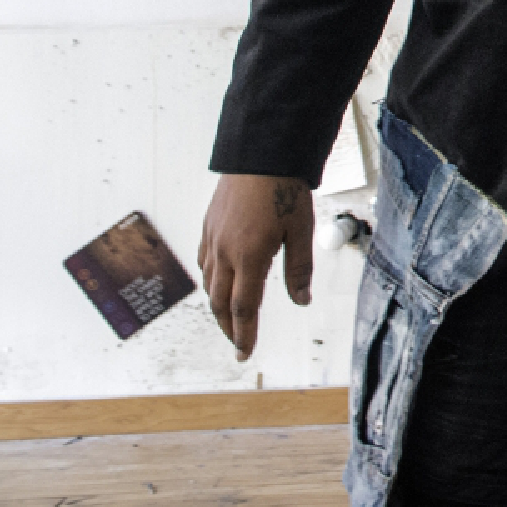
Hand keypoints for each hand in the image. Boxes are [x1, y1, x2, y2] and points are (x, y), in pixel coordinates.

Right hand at [197, 174, 313, 359]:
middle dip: (228, 328)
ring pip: (209, 284)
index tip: (245, 353)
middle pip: (220, 302)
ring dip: (218, 306)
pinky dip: (210, 280)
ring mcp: (212, 238)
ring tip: (230, 319)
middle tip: (237, 344)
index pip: (244, 308)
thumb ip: (299, 269)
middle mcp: (224, 252)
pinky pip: (203, 262)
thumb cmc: (284, 189)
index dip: (245, 334)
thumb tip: (302, 301)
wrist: (260, 153)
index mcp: (249, 257)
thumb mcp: (301, 230)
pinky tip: (218, 283)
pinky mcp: (208, 225)